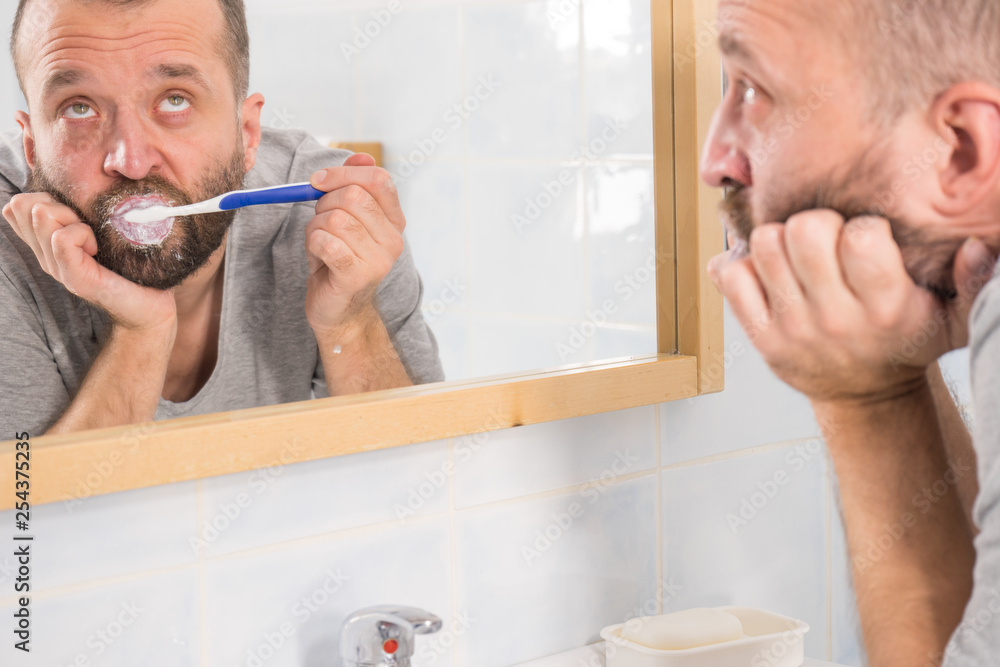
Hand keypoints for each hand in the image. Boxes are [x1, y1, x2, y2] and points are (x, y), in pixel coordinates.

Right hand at [2, 193, 176, 331]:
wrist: (152, 306)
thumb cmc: (134, 266)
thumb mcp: (104, 231)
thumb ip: (84, 213)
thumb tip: (77, 184)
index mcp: (48, 244)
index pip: (17, 206)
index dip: (45, 198)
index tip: (78, 215)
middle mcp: (46, 256)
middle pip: (24, 204)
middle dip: (59, 203)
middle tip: (89, 227)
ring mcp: (57, 268)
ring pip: (41, 215)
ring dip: (73, 218)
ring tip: (95, 239)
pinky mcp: (75, 278)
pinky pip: (62, 238)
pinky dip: (84, 234)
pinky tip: (99, 249)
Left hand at [304, 153, 405, 335]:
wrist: (338, 310)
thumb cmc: (337, 260)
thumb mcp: (345, 218)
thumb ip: (352, 187)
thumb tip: (359, 158)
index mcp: (394, 222)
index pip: (379, 180)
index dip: (344, 174)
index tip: (319, 181)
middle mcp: (393, 240)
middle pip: (353, 197)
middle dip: (323, 204)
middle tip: (320, 223)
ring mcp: (379, 261)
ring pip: (335, 220)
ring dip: (315, 228)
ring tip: (319, 245)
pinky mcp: (358, 277)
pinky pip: (327, 243)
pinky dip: (313, 244)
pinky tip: (317, 256)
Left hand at [707, 211, 995, 404]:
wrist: (865, 395)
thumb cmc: (905, 343)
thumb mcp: (954, 321)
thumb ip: (975, 285)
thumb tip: (978, 248)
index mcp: (884, 306)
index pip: (861, 238)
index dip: (862, 226)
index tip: (866, 239)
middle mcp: (834, 318)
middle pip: (804, 231)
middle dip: (815, 223)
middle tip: (825, 239)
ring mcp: (792, 328)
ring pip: (765, 245)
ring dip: (778, 239)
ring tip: (796, 254)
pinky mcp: (760, 337)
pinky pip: (730, 277)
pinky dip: (740, 264)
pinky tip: (766, 271)